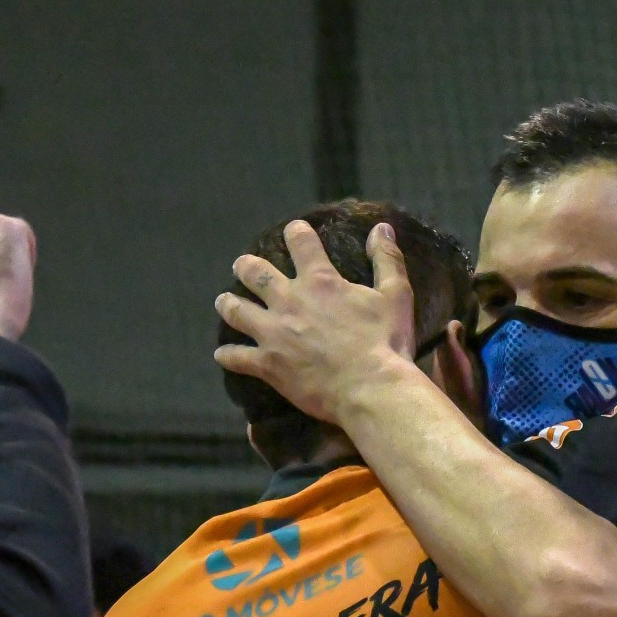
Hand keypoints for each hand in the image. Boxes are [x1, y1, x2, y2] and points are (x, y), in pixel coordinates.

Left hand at [213, 220, 416, 422]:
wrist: (370, 389)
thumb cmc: (385, 342)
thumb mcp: (395, 295)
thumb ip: (386, 259)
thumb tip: (381, 227)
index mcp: (319, 280)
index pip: (301, 243)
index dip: (296, 233)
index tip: (293, 231)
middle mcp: (289, 300)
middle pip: (255, 273)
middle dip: (246, 266)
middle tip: (242, 265)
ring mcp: (274, 333)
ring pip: (237, 311)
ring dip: (228, 303)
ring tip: (224, 301)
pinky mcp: (268, 364)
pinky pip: (237, 357)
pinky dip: (227, 355)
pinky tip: (221, 354)